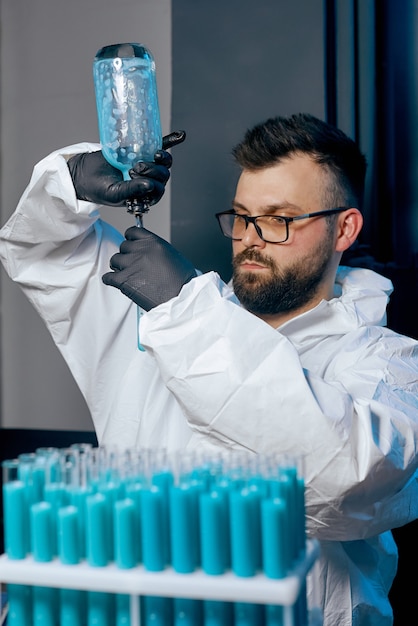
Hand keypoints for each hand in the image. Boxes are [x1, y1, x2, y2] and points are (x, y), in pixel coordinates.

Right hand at [67, 131, 185, 206]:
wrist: (86, 173)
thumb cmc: (100, 188)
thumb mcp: (114, 193)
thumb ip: (131, 191)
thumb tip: (149, 185)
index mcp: (145, 194)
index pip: (159, 189)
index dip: (151, 182)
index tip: (133, 176)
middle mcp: (148, 180)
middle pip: (163, 175)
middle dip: (153, 170)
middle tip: (134, 167)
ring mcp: (146, 164)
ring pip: (163, 162)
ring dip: (162, 158)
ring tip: (152, 155)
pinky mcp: (142, 150)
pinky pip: (160, 145)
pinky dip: (171, 140)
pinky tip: (180, 135)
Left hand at [102, 226, 196, 309]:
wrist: (180, 298)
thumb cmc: (182, 281)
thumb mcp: (174, 256)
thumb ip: (158, 251)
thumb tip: (150, 253)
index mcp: (153, 242)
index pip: (132, 232)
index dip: (130, 240)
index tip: (131, 244)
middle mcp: (141, 251)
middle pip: (123, 246)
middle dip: (127, 255)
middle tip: (132, 265)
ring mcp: (131, 265)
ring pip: (114, 260)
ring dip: (118, 267)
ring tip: (127, 274)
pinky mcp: (124, 280)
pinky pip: (108, 277)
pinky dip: (110, 280)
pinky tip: (115, 282)